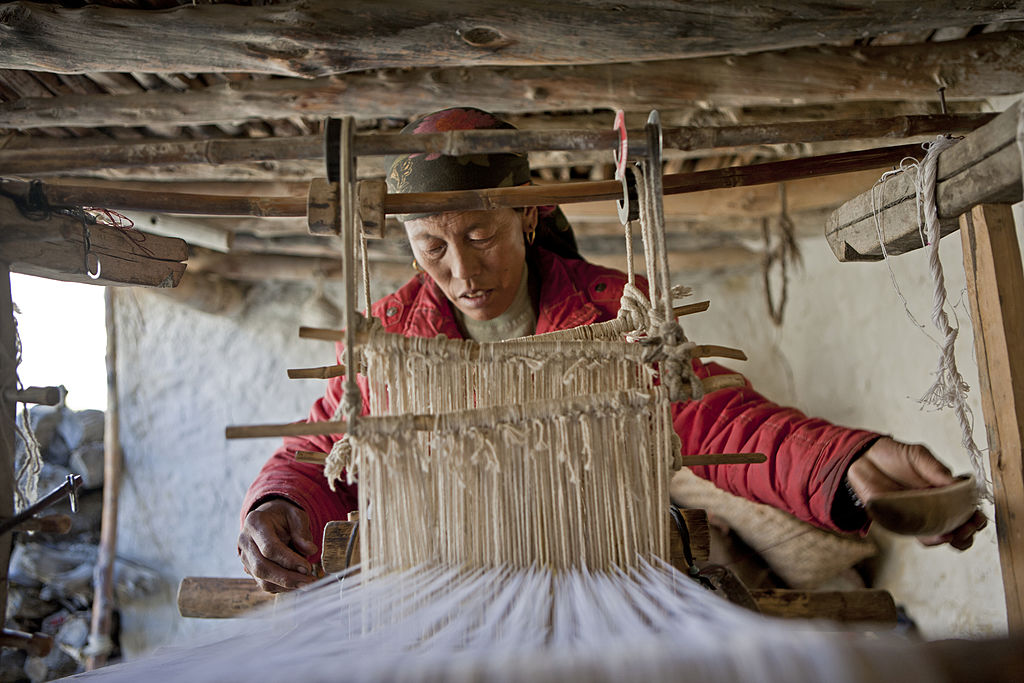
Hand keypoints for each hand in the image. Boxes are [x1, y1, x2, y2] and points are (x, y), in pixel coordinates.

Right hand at [238, 498, 319, 592]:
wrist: (269, 518)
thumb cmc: (283, 516)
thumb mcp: (296, 515)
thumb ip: (302, 531)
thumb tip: (310, 550)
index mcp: (255, 523)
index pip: (269, 548)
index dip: (289, 560)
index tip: (307, 568)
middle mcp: (245, 541)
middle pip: (262, 567)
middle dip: (287, 578)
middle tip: (309, 581)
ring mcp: (245, 557)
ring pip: (261, 579)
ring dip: (285, 586)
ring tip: (306, 584)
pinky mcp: (249, 568)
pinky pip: (264, 583)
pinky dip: (281, 587)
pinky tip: (297, 583)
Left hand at [847, 437, 986, 550]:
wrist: (864, 459)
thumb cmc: (894, 457)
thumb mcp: (919, 456)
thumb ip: (936, 469)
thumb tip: (960, 484)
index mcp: (944, 491)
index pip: (967, 508)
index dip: (975, 515)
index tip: (978, 514)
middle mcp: (936, 507)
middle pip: (960, 527)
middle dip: (969, 530)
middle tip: (970, 526)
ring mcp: (921, 517)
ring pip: (944, 536)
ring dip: (956, 539)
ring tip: (958, 533)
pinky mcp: (904, 523)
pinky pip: (922, 537)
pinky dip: (934, 539)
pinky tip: (941, 536)